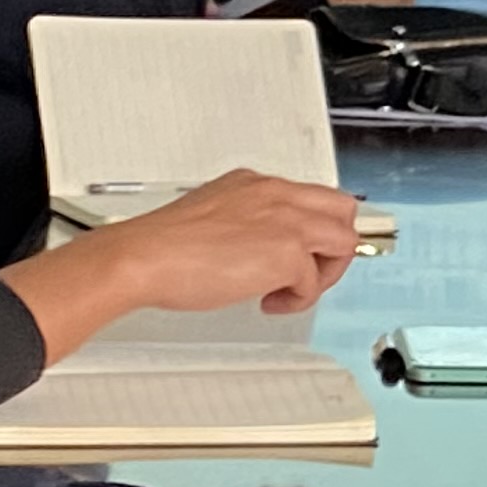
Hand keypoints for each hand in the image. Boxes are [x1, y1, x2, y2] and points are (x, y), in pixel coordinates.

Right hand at [0, 171, 363, 359]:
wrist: (143, 257)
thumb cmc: (163, 246)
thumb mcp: (212, 217)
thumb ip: (245, 223)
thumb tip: (257, 248)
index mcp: (256, 184)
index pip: (311, 197)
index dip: (310, 230)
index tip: (296, 253)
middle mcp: (277, 194)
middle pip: (342, 210)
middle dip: (332, 246)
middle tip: (306, 272)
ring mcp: (286, 221)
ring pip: (344, 242)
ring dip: (324, 273)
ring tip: (289, 290)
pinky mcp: (287, 253)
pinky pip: (313, 281)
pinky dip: (298, 299)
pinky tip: (268, 302)